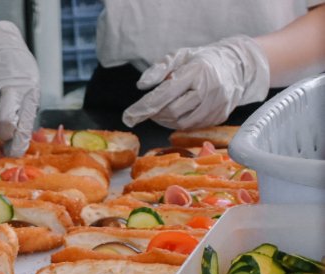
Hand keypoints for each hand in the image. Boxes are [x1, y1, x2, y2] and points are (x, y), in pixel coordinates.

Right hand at [0, 21, 39, 156]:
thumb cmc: (17, 74)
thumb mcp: (28, 90)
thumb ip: (23, 116)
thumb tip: (15, 148)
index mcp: (29, 91)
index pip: (25, 123)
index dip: (19, 143)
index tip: (14, 155)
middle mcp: (11, 87)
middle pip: (5, 120)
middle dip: (3, 131)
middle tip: (2, 131)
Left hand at [123, 36, 269, 129]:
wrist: (237, 65)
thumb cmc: (201, 60)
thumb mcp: (179, 56)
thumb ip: (159, 68)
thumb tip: (141, 85)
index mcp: (197, 71)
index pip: (165, 94)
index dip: (144, 108)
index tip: (128, 117)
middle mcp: (209, 89)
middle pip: (172, 112)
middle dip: (156, 113)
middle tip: (150, 108)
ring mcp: (217, 105)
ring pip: (182, 123)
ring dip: (166, 120)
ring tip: (164, 109)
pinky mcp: (220, 116)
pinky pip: (193, 126)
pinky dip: (180, 123)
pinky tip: (178, 112)